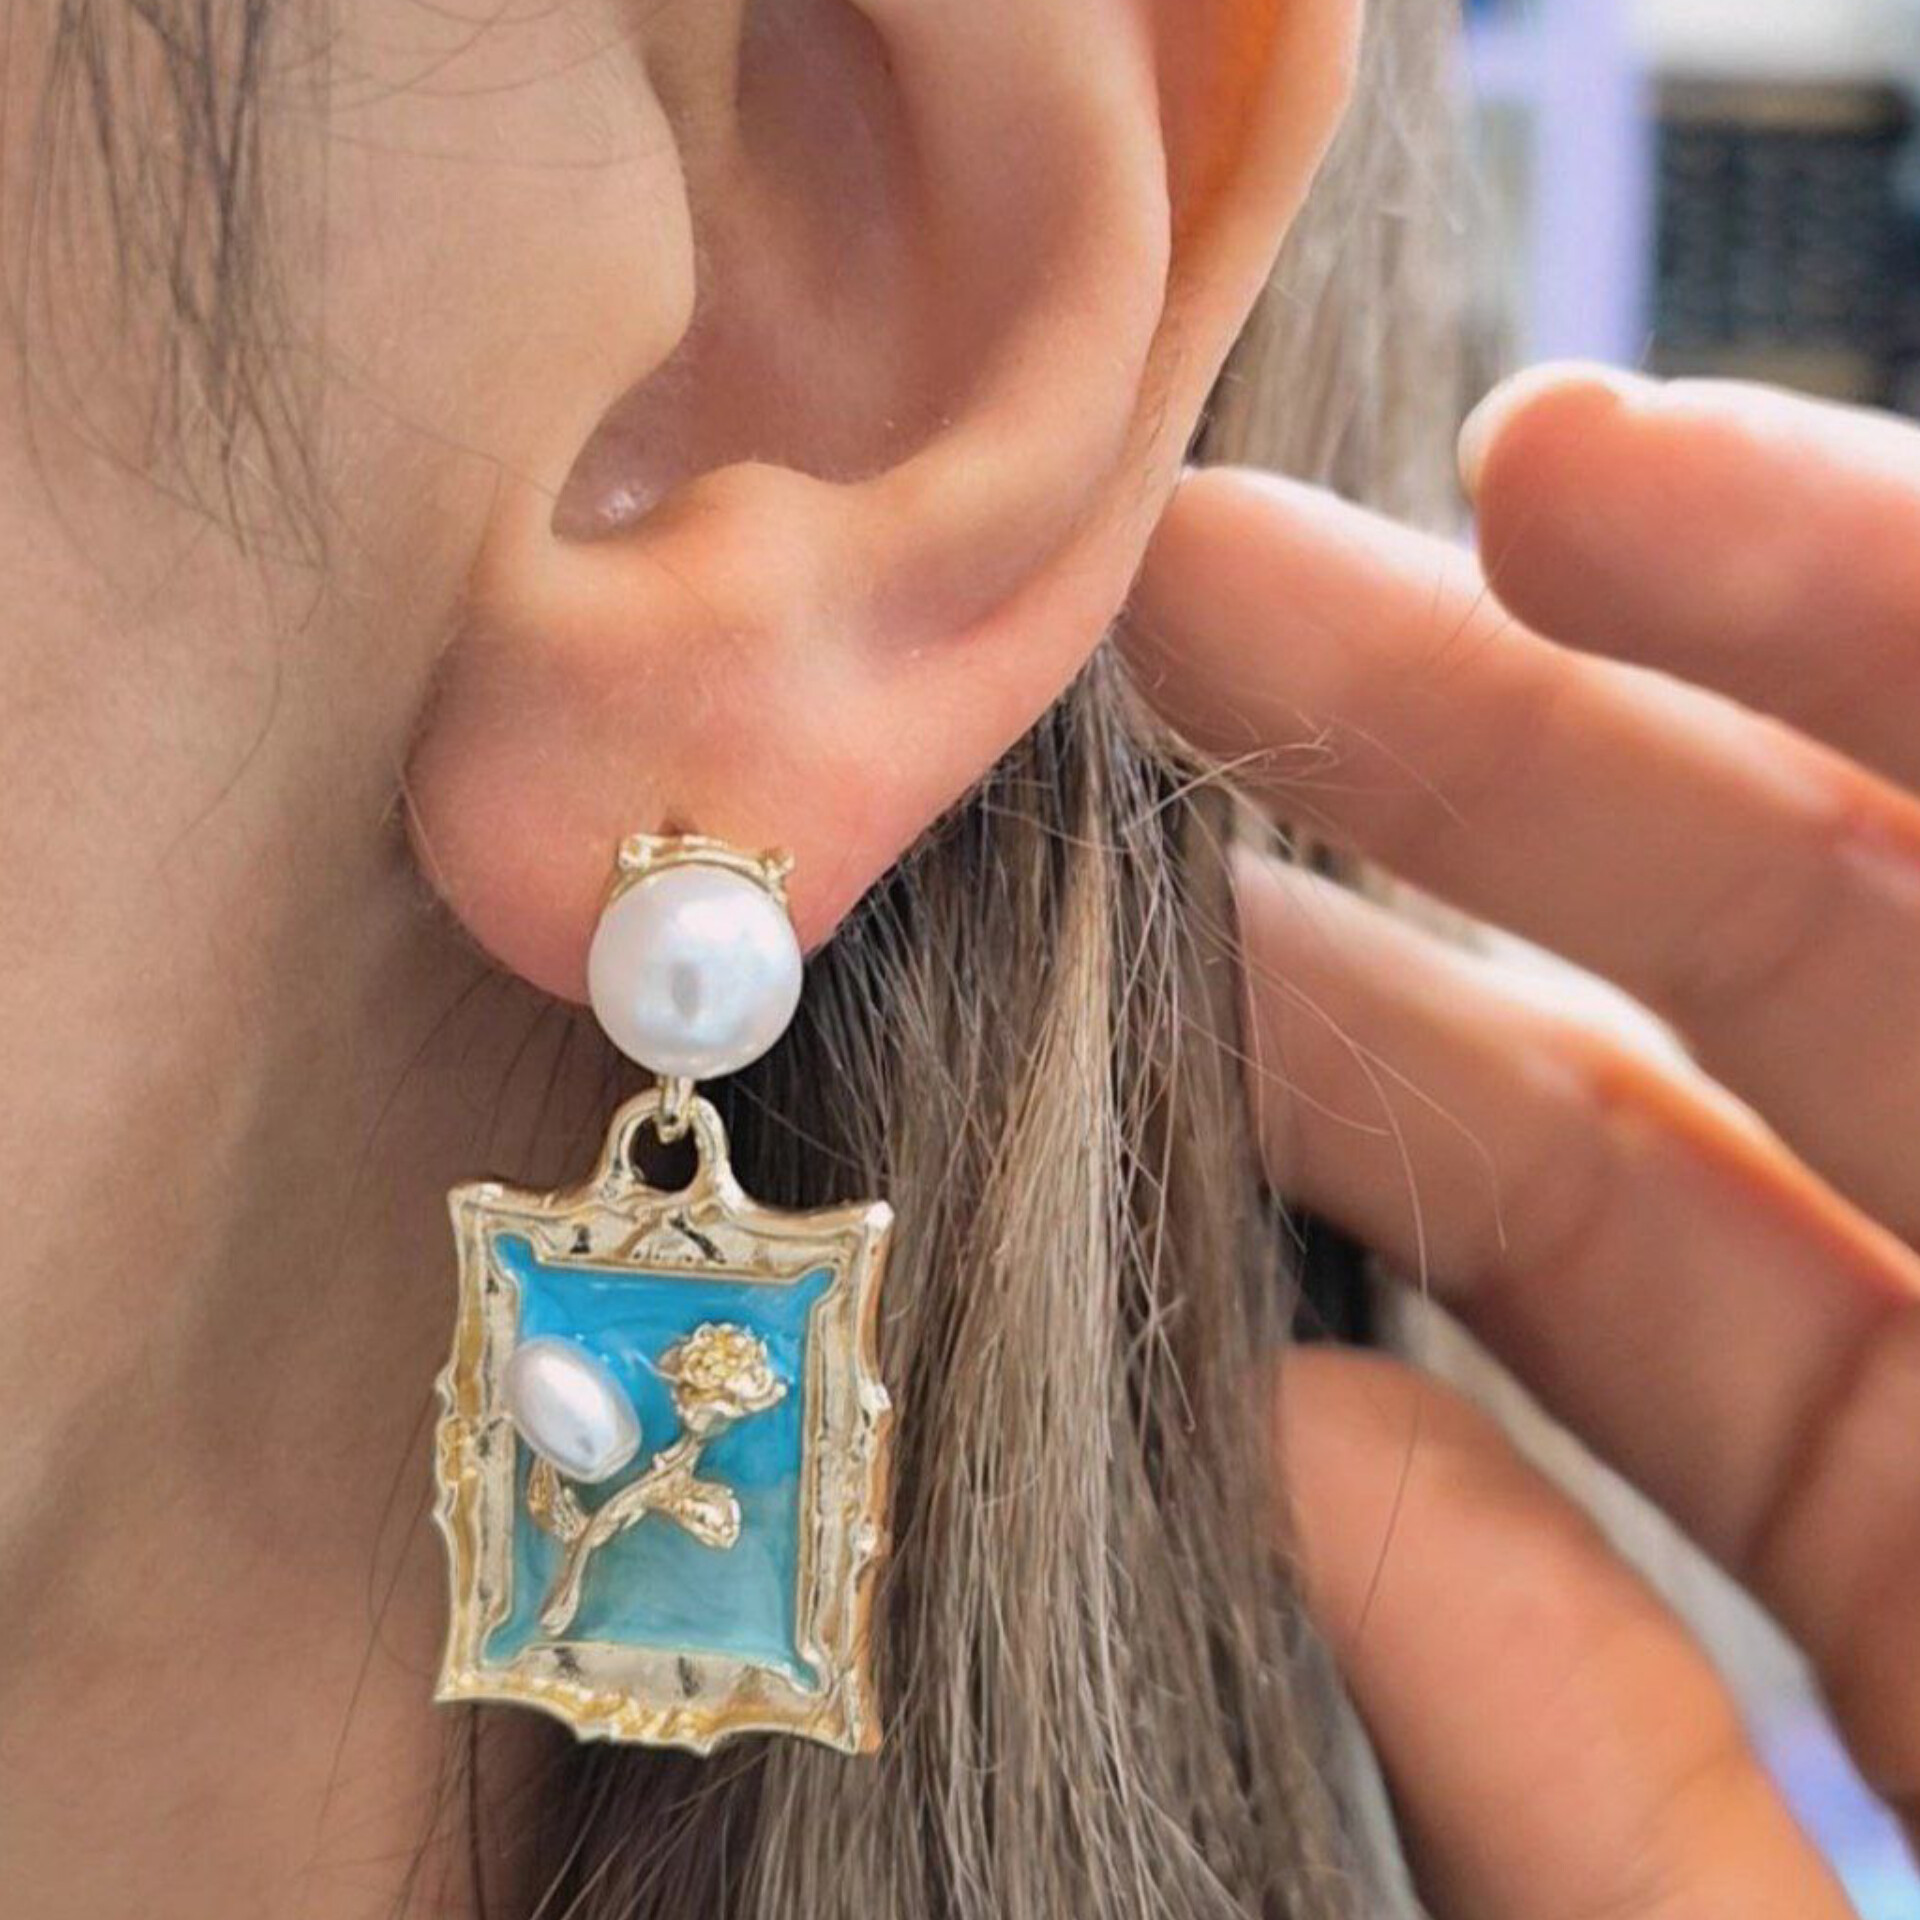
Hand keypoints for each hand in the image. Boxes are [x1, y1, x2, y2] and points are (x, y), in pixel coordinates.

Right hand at [1130, 364, 1919, 1918]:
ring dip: (1394, 1050)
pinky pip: (1642, 1504)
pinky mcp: (1916, 1719)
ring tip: (1136, 908)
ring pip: (1684, 1212)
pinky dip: (1432, 1429)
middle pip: (1831, 962)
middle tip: (1193, 598)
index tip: (1544, 472)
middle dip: (1494, 743)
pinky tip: (1238, 1335)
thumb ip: (1672, 1747)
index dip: (1831, 597)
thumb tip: (1306, 1453)